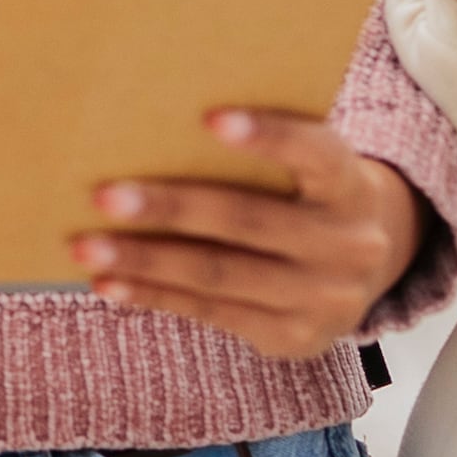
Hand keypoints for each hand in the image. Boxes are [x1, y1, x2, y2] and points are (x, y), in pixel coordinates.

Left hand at [71, 110, 423, 361]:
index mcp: (352, 186)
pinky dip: (155, 297)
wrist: (369, 269)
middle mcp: (348, 245)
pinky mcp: (295, 338)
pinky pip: (212, 314)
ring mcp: (325, 299)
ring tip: (86, 247)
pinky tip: (109, 284)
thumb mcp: (312, 169)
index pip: (316, 153)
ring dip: (146, 261)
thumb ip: (267, 152)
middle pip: (248, 221)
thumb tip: (156, 130)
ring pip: (220, 275)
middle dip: (171, 209)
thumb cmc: (309, 194)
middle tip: (105, 196)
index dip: (269, 136)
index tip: (209, 117)